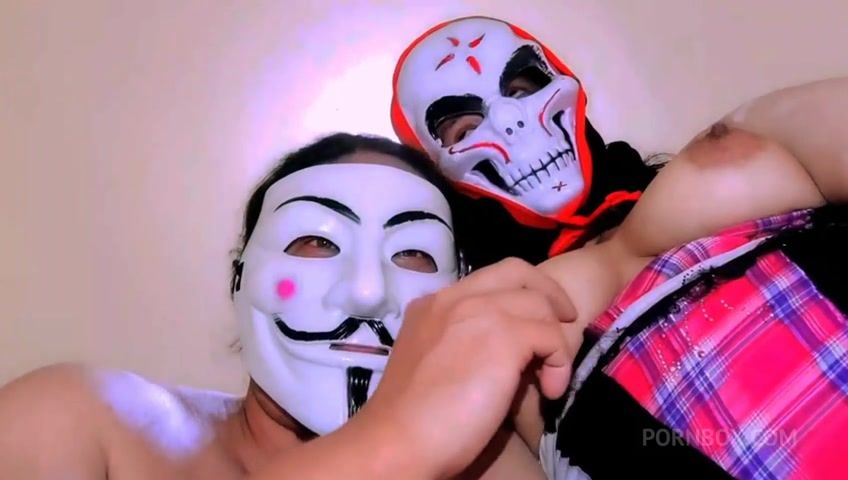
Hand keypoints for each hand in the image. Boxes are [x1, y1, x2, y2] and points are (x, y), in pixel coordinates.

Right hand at [353, 258, 577, 478]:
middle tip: (564, 322)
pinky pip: (552, 335)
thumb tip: (506, 351)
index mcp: (432, 304)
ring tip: (550, 378)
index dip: (518, 293)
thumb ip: (462, 341)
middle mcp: (454, 297)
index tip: (532, 321)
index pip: (487, 279)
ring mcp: (479, 311)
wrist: (399, 439)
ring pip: (540, 303)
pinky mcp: (504, 335)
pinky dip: (560, 363)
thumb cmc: (412, 417)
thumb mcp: (434, 361)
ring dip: (555, 339)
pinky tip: (549, 391)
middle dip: (548, 292)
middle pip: (517, 271)